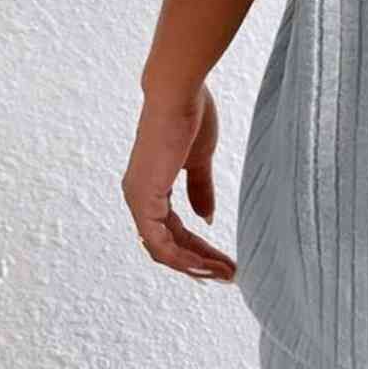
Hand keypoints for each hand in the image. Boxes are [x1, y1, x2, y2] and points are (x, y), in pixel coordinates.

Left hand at [121, 82, 236, 281]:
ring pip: (164, 250)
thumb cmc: (190, 115)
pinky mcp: (144, 198)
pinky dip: (183, 257)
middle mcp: (139, 198)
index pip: (173, 231)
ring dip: (195, 265)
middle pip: (169, 246)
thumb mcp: (198, 160)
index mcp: (151, 188)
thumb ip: (200, 190)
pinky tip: (205, 265)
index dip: (198, 250)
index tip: (223, 260)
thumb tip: (206, 219)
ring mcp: (139, 199)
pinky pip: (160, 243)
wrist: (179, 93)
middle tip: (228, 275)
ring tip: (225, 273)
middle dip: (200, 263)